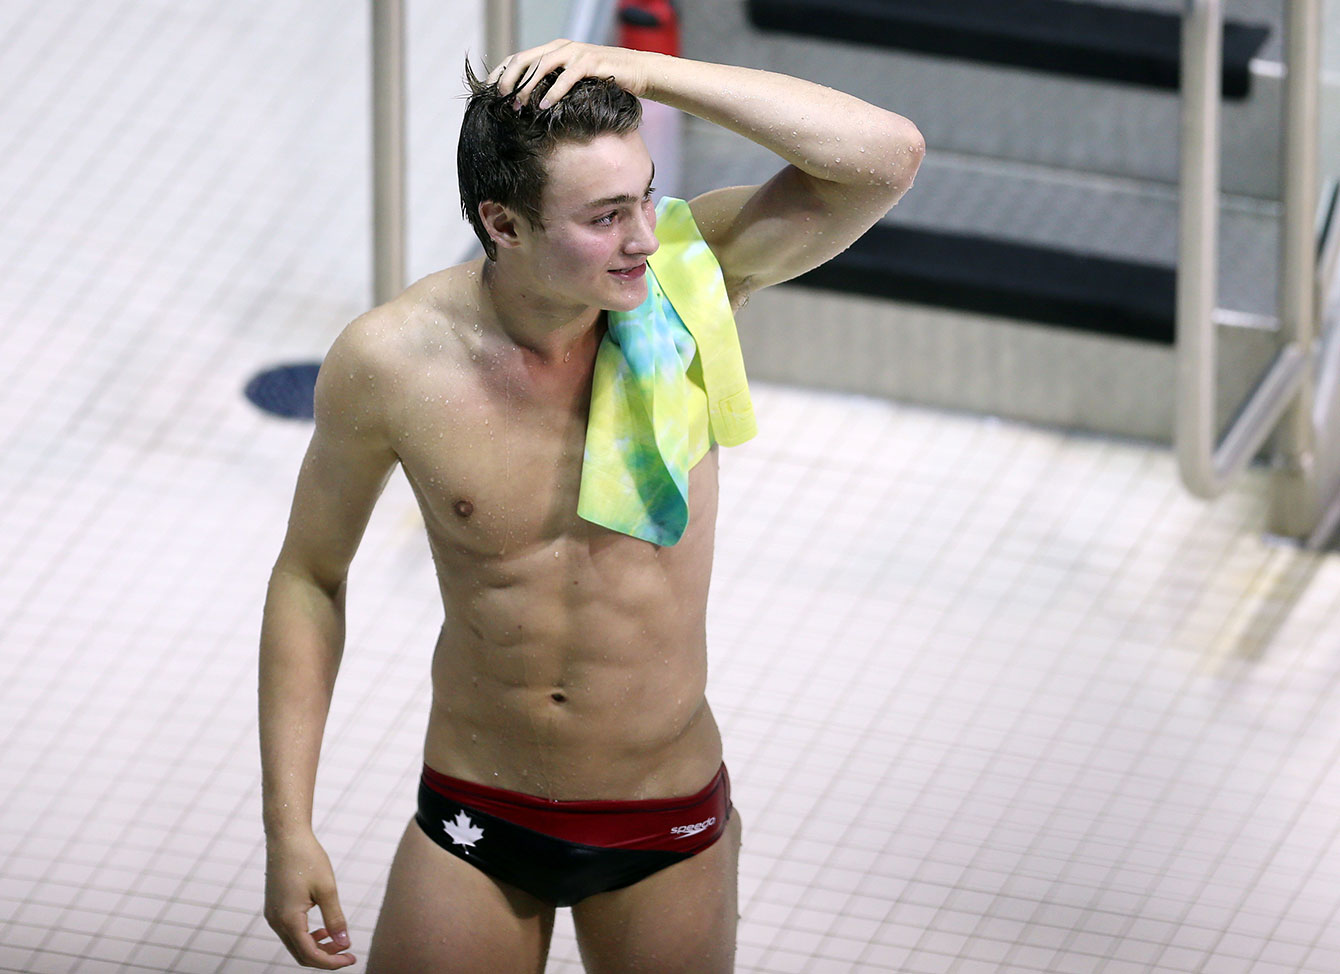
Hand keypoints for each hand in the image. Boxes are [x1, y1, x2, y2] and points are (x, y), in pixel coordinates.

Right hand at [264, 831, 355, 969]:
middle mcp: (276, 921)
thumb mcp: (327, 889)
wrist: (286, 837)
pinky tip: (324, 929)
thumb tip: (344, 943)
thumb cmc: (307, 858)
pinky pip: (291, 931)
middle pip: (301, 954)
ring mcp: (273, 915)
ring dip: (317, 947)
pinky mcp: (275, 908)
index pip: (310, 954)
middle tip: (348, 953)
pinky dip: (308, 936)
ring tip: (339, 940)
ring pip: (295, 944)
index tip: (351, 958)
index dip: (331, 961)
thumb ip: (335, 919)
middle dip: (326, 957)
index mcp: (288, 919)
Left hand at [488, 39, 651, 108]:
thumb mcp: (575, 81)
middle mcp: (561, 47)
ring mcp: (576, 53)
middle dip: (508, 79)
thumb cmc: (605, 80)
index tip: (487, 92)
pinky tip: (543, 107)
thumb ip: (554, 85)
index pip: (518, 57)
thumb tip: (529, 104)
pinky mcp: (591, 62)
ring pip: (542, 66)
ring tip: (518, 105)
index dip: (500, 72)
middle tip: (499, 99)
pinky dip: (553, 92)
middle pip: (524, 59)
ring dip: (527, 87)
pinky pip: (566, 77)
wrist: (638, 72)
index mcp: (553, 50)